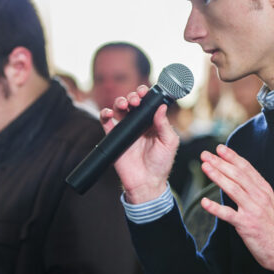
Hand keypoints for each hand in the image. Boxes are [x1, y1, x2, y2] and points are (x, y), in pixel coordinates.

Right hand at [100, 85, 179, 203]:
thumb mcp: (169, 143)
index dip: (146, 94)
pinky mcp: (114, 137)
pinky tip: (109, 113)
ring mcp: (126, 129)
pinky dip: (105, 114)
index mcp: (154, 122)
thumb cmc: (161, 163)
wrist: (146, 183)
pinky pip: (106, 122)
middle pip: (133, 102)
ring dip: (120, 101)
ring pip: (120, 108)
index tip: (145, 91)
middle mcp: (139, 123)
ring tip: (125, 105)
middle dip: (133, 96)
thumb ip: (164, 125)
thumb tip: (161, 107)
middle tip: (136, 99)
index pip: (149, 103)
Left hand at [199, 144, 273, 273]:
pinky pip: (228, 214)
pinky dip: (215, 207)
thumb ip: (255, 191)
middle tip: (205, 154)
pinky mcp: (246, 225)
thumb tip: (240, 179)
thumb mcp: (269, 203)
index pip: (247, 168)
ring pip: (232, 188)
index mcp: (265, 190)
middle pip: (237, 175)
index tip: (219, 149)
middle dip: (220, 163)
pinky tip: (204, 202)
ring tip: (205, 167)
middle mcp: (259, 197)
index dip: (232, 157)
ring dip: (217, 176)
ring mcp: (253, 210)